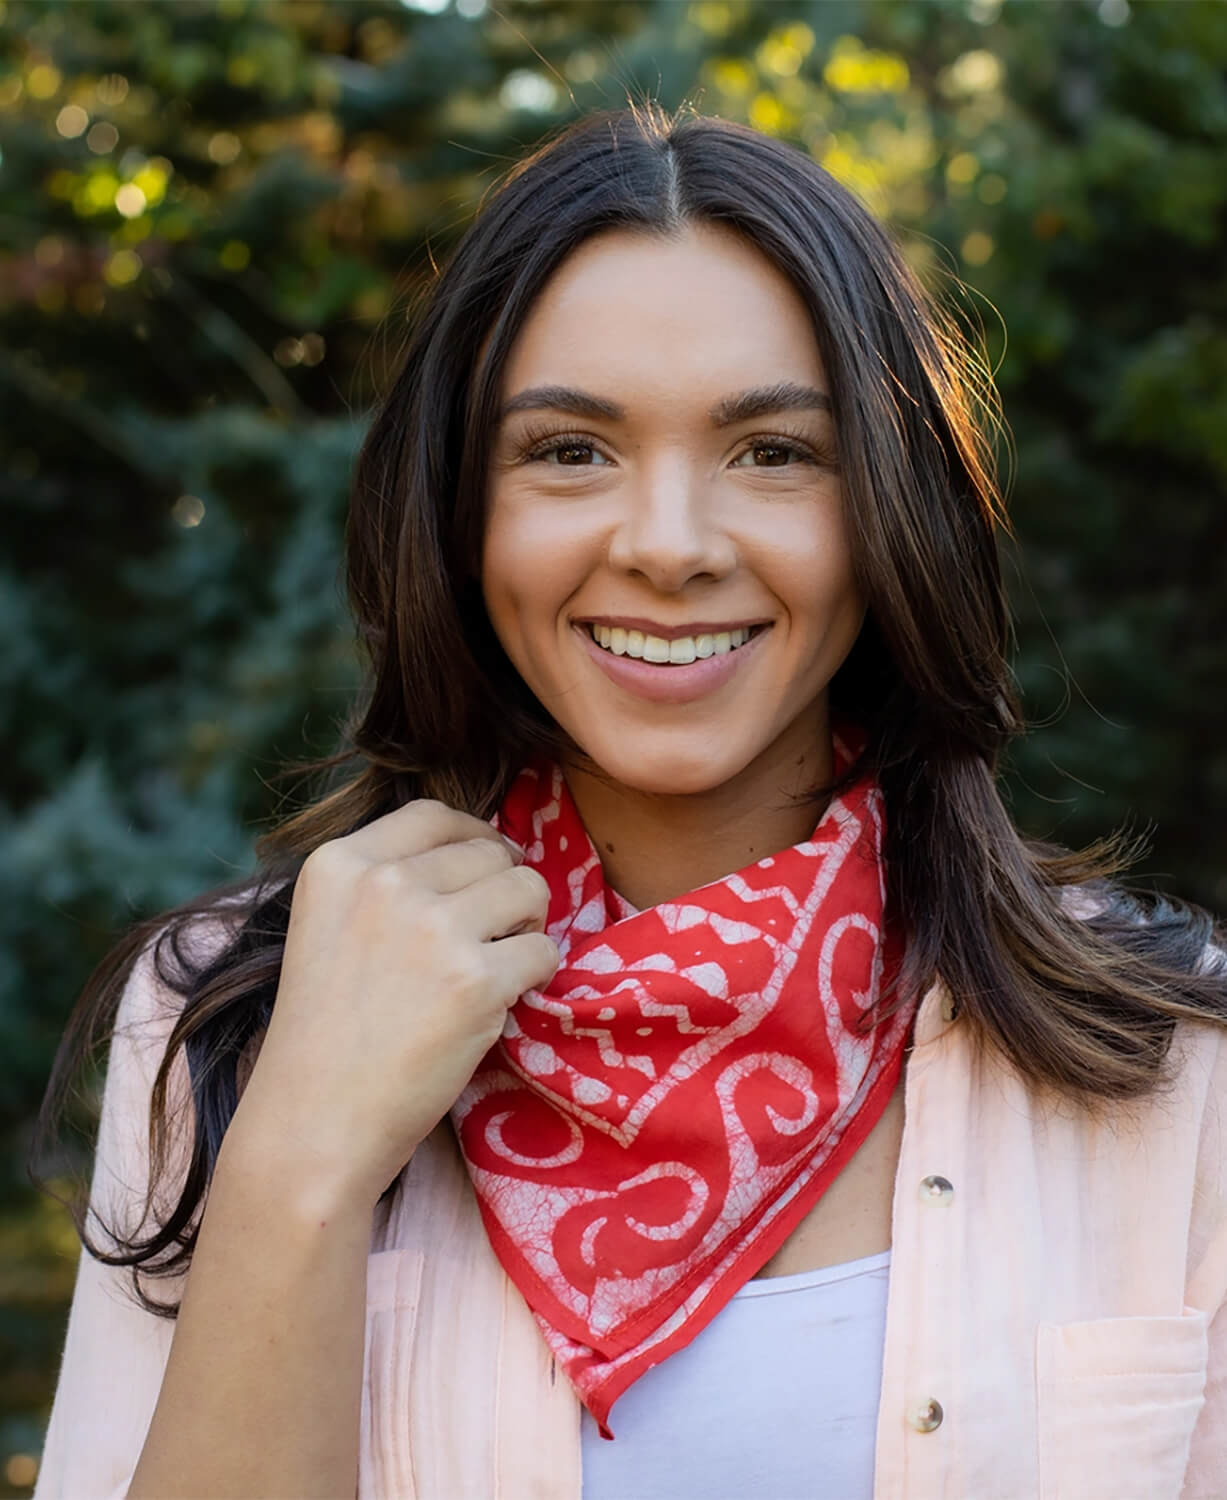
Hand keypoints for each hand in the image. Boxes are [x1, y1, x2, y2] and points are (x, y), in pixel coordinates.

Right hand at [228, 801, 557, 1209]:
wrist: (315, 1124)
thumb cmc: (324, 1036)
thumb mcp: (326, 927)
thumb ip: (384, 882)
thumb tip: (480, 847)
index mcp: (339, 863)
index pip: (433, 816)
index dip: (473, 837)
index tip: (487, 867)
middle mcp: (384, 882)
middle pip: (489, 851)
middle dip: (502, 890)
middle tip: (488, 938)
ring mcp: (432, 928)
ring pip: (529, 889)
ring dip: (527, 926)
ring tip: (496, 966)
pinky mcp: (475, 979)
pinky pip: (544, 952)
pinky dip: (535, 977)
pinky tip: (501, 1003)